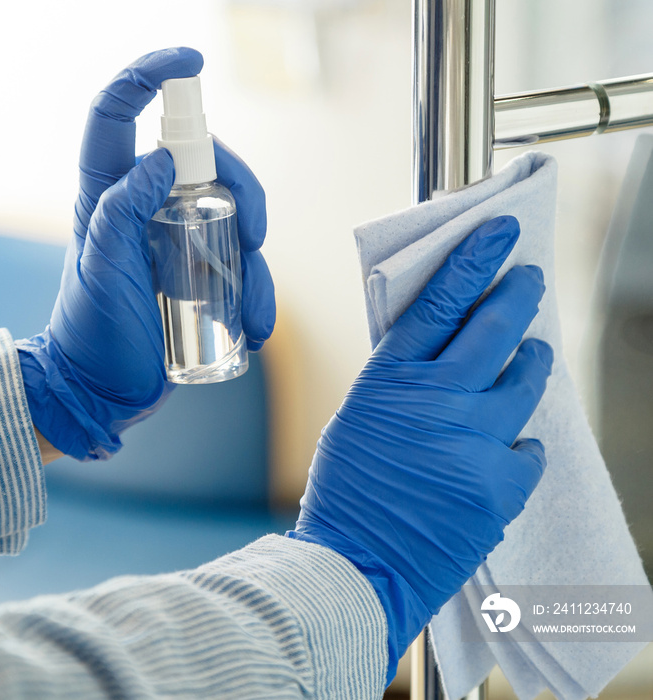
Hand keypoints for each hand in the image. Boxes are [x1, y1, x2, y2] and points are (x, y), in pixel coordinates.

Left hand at [16, 48, 274, 460]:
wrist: (106, 390)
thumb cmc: (94, 331)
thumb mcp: (99, 270)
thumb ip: (118, 211)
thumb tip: (159, 161)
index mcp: (109, 195)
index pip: (118, 116)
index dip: (148, 76)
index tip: (189, 60)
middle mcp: (148, 208)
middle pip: (208, 165)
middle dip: (243, 193)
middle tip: (253, 237)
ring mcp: (180, 240)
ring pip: (236, 220)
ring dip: (255, 267)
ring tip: (250, 316)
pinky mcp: (203, 273)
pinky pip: (244, 267)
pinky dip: (258, 294)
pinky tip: (253, 327)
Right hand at [287, 216, 552, 682]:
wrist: (356, 565)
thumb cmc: (348, 489)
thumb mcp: (359, 416)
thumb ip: (402, 380)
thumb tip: (443, 349)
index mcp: (392, 379)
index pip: (442, 300)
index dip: (474, 260)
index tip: (500, 233)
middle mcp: (436, 401)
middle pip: (495, 328)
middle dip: (518, 295)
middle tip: (529, 280)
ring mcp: (473, 442)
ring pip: (525, 381)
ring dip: (530, 364)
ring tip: (532, 357)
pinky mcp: (500, 486)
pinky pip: (531, 448)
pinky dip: (521, 445)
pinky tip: (506, 450)